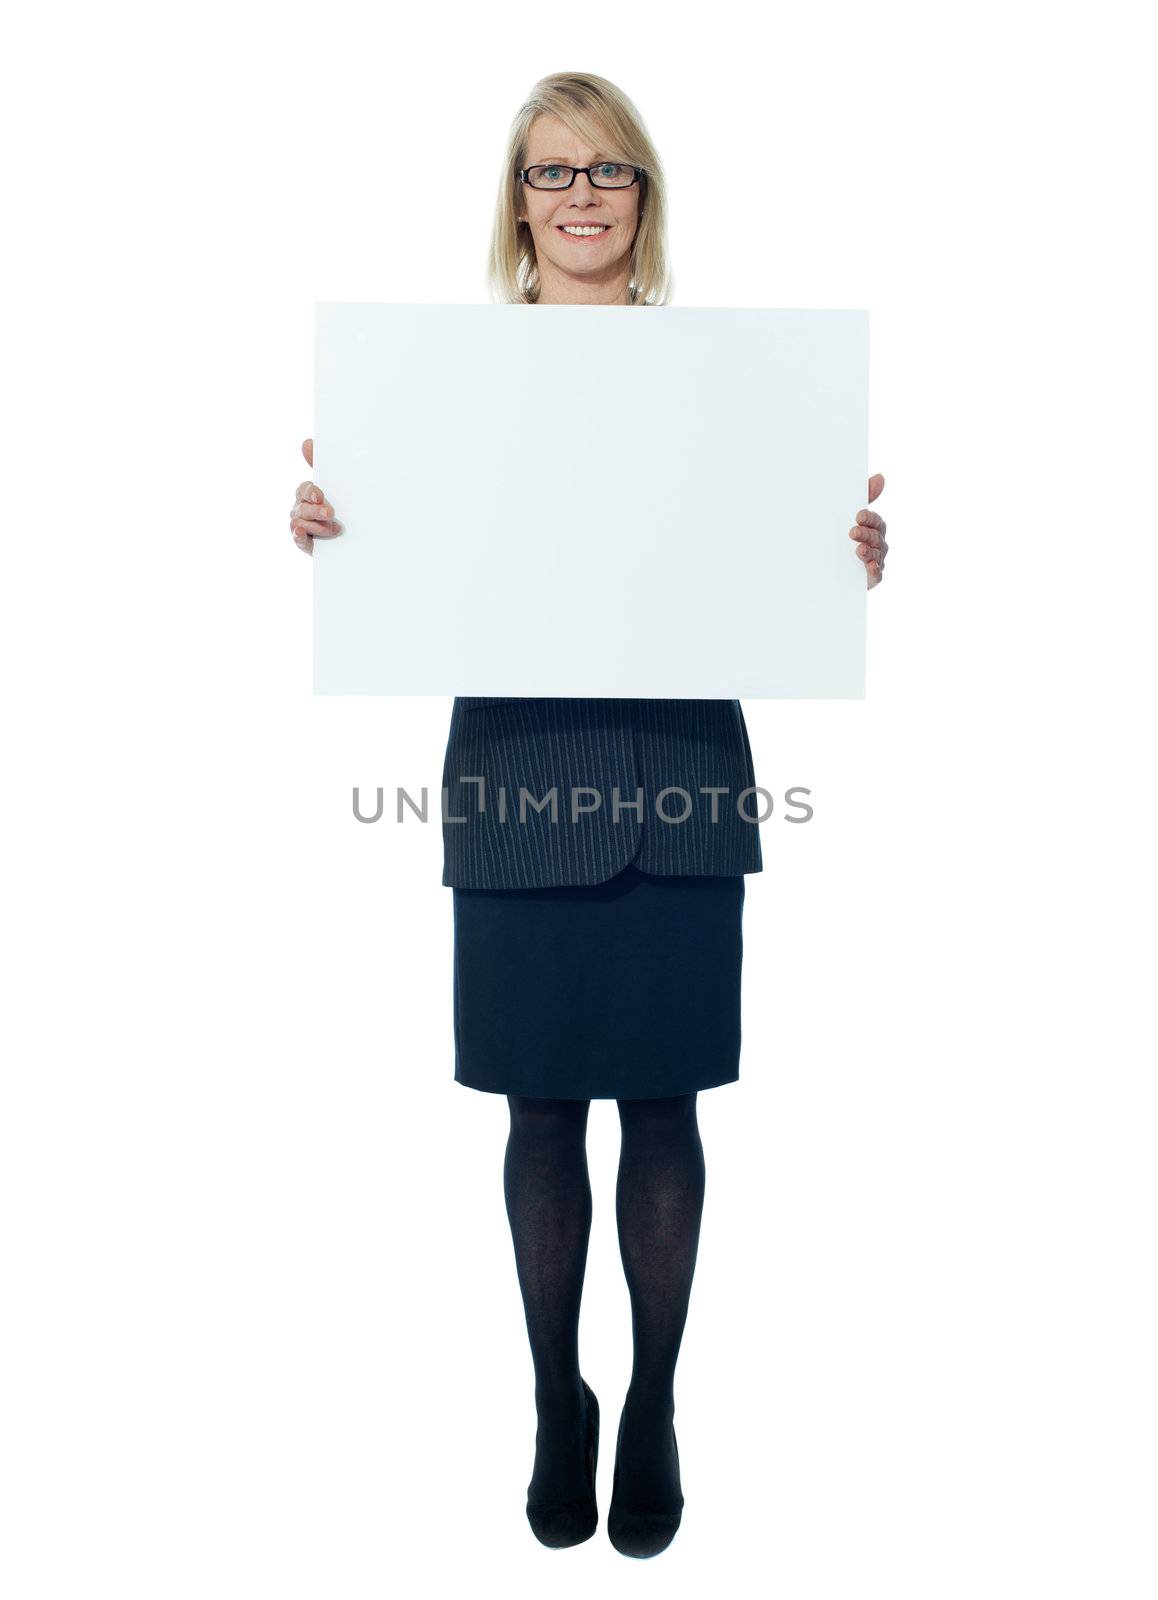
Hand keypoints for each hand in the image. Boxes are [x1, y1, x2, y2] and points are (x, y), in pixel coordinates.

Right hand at [289, 439, 342, 555]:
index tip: (320, 495)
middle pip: (302, 507)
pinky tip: (302, 533)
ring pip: (299, 523)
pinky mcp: (305, 542)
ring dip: (316, 525)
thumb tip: (307, 442)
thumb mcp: (336, 485)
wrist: (356, 534)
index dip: (311, 491)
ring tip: (334, 529)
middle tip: (330, 513)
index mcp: (308, 494)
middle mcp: (301, 509)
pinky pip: (297, 538)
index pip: (304, 489)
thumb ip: (319, 464)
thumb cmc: (341, 504)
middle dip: (316, 510)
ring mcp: (302, 526)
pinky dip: (298, 536)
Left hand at [849, 472, 886, 588]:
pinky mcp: (871, 577)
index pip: (876, 521)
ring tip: (858, 550)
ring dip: (869, 551)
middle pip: (876, 537)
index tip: (858, 515)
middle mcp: (877, 543)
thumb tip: (881, 477)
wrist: (826, 569)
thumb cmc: (843, 538)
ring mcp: (876, 560)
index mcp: (873, 528)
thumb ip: (865, 497)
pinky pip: (876, 574)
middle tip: (852, 532)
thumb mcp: (848, 516)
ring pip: (877, 554)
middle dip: (866, 533)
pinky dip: (874, 569)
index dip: (869, 518)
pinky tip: (869, 565)